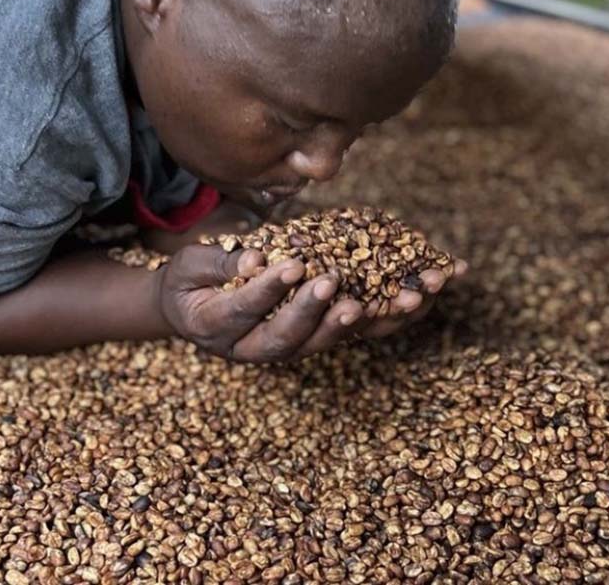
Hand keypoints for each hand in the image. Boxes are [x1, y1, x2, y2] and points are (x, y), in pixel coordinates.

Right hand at [158, 244, 467, 362]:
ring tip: (390, 299)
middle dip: (313, 312)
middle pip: (287, 339)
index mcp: (218, 329)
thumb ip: (218, 264)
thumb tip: (254, 260)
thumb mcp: (190, 267)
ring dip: (363, 321)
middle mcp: (254, 348)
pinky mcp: (313, 335)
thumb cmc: (191, 282)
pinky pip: (350, 332)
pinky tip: (419, 296)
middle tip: (334, 284)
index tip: (290, 265)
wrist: (194, 308)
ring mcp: (288, 346)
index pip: (243, 312)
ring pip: (325, 342)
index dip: (267, 291)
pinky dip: (386, 317)